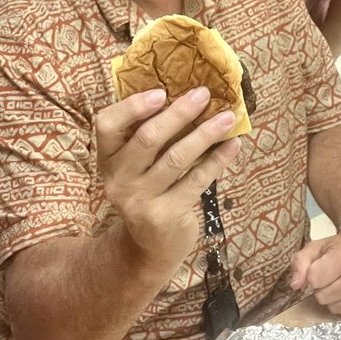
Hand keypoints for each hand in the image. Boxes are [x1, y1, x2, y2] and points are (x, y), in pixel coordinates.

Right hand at [93, 86, 240, 272]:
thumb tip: (185, 95)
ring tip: (228, 117)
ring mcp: (140, 200)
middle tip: (204, 94)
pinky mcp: (165, 215)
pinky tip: (234, 145)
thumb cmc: (147, 191)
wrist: (148, 247)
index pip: (107, 124)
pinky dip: (218, 160)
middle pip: (147, 137)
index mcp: (107, 158)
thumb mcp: (135, 166)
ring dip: (205, 134)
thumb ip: (147, 135)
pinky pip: (196, 180)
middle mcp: (118, 179)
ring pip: (176, 158)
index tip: (162, 91)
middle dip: (179, 113)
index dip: (133, 106)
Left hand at [289, 226, 340, 317]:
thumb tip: (295, 286)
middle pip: (323, 297)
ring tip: (340, 283)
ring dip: (332, 299)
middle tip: (330, 277)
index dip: (311, 276)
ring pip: (334, 308)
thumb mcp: (316, 247)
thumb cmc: (339, 247)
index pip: (314, 279)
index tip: (318, 269)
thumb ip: (300, 262)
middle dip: (321, 289)